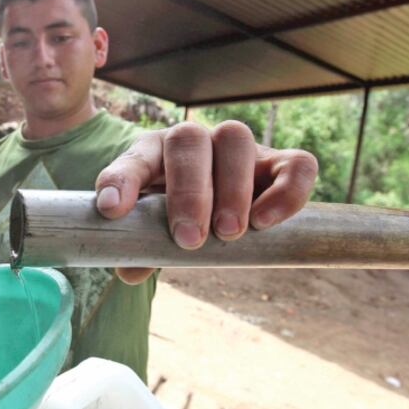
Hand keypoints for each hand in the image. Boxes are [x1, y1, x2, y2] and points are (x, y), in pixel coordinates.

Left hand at [94, 121, 317, 283]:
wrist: (217, 204)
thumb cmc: (177, 217)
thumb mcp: (154, 232)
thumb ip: (142, 248)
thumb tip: (130, 269)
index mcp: (154, 153)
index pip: (134, 158)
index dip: (121, 181)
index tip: (112, 211)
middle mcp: (195, 140)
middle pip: (189, 139)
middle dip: (188, 190)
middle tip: (189, 238)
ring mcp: (239, 148)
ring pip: (236, 139)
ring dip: (231, 187)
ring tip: (228, 233)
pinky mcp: (279, 163)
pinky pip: (296, 163)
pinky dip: (285, 190)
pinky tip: (266, 222)